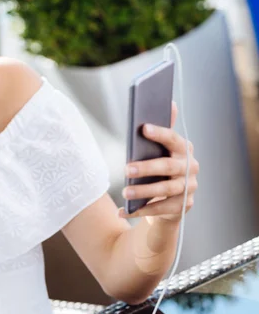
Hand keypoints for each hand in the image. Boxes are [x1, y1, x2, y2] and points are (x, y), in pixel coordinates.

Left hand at [119, 102, 199, 223]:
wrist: (170, 197)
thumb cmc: (161, 166)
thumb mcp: (161, 148)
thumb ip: (164, 128)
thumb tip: (169, 102)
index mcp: (184, 148)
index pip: (173, 139)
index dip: (160, 133)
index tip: (144, 128)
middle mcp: (190, 167)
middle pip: (168, 166)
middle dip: (146, 167)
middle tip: (125, 169)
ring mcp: (189, 187)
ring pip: (165, 189)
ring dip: (143, 191)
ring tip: (125, 192)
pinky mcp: (183, 205)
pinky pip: (161, 209)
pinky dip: (141, 210)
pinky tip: (123, 211)